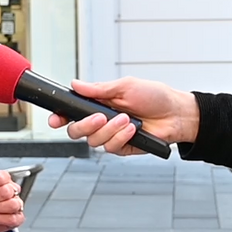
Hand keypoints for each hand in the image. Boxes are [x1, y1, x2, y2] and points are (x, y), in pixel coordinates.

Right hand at [45, 78, 198, 155]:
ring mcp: (111, 135)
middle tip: (99, 117)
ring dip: (110, 130)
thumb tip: (76, 84)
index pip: (72, 112)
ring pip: (94, 141)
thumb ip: (99, 88)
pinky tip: (133, 128)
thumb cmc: (154, 96)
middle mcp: (101, 121)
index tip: (55, 118)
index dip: (60, 116)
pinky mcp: (122, 147)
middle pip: (76, 131)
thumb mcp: (125, 86)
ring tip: (127, 119)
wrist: (176, 113)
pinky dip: (120, 137)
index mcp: (98, 103)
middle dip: (85, 125)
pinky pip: (111, 147)